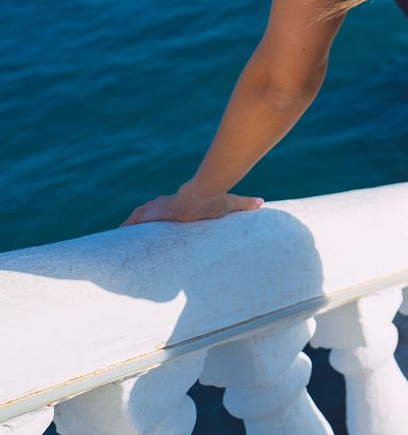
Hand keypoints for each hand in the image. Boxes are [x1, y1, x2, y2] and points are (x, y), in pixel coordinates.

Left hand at [122, 186, 262, 225]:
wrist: (203, 194)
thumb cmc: (215, 198)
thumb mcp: (230, 203)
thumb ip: (244, 204)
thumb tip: (262, 202)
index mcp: (179, 202)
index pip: (166, 207)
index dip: (161, 214)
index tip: (158, 222)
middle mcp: (165, 203)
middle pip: (149, 212)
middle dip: (142, 222)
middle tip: (135, 236)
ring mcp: (156, 208)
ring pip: (138, 218)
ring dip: (130, 227)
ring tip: (122, 240)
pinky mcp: (152, 213)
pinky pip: (133, 222)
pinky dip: (125, 229)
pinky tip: (117, 237)